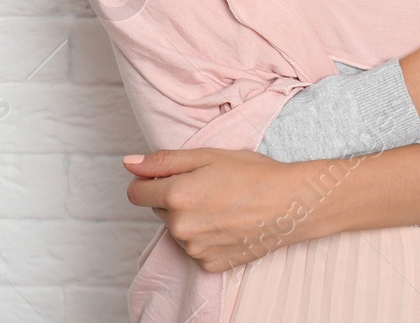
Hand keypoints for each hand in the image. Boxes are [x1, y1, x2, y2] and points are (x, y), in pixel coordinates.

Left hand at [122, 148, 315, 272]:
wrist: (290, 204)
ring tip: (223, 205)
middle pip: (159, 210)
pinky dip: (206, 237)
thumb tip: (128, 164)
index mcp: (176, 194)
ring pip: (177, 229)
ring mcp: (194, 249)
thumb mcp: (207, 155)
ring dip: (190, 218)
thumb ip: (163, 161)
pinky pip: (194, 248)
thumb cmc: (253, 174)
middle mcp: (180, 226)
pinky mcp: (209, 264)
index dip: (151, 181)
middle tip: (209, 187)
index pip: (136, 193)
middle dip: (175, 198)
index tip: (171, 177)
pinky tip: (228, 224)